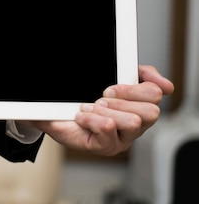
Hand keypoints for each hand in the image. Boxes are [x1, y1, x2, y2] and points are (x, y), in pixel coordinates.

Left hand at [32, 65, 173, 155]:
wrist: (55, 112)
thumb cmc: (83, 96)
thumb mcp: (110, 76)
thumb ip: (138, 73)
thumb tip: (165, 84)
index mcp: (139, 103)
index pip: (156, 94)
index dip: (134, 89)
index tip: (111, 88)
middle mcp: (136, 123)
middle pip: (151, 112)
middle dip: (122, 100)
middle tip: (101, 98)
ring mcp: (123, 138)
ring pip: (133, 122)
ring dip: (106, 110)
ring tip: (88, 108)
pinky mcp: (107, 147)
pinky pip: (108, 129)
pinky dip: (91, 119)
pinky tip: (81, 118)